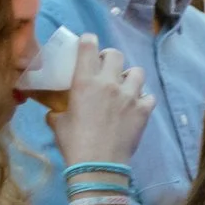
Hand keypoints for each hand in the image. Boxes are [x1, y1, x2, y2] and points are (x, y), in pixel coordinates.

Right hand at [47, 34, 153, 166]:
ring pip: (137, 72)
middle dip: (109, 57)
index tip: (88, 41)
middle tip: (105, 67)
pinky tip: (137, 105)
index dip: (88, 40)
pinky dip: (144, 98)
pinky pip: (149, 95)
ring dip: (130, 76)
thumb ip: (58, 111)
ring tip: (124, 86)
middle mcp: (109, 84)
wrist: (99, 163)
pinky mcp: (145, 110)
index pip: (88, 48)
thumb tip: (55, 112)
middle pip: (115, 54)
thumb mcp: (58, 123)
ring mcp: (130, 96)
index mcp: (85, 82)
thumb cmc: (74, 142)